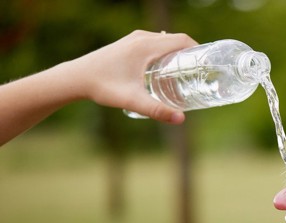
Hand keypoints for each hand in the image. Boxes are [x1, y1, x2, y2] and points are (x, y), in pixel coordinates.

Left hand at [65, 30, 197, 123]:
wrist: (76, 77)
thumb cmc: (103, 87)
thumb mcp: (133, 100)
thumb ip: (157, 110)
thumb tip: (181, 119)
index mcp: (146, 46)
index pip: (182, 40)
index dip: (199, 50)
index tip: (208, 64)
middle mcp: (141, 38)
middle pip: (175, 40)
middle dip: (191, 54)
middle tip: (201, 73)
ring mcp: (133, 39)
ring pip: (164, 41)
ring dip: (177, 53)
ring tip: (186, 73)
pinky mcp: (128, 44)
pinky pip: (154, 43)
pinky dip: (165, 52)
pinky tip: (165, 69)